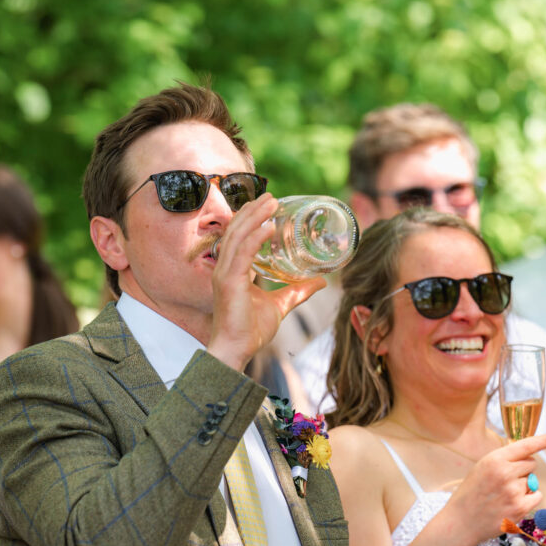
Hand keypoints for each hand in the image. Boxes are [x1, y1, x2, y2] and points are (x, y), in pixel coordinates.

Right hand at [207, 193, 324, 369]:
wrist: (237, 350)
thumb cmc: (251, 330)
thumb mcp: (280, 305)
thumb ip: (298, 291)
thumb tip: (321, 281)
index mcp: (234, 270)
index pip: (239, 236)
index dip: (251, 218)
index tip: (268, 204)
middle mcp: (225, 268)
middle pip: (237, 230)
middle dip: (253, 210)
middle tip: (272, 196)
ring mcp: (224, 274)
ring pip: (238, 236)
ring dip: (255, 217)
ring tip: (272, 203)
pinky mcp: (229, 282)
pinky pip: (242, 254)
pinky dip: (255, 238)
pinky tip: (268, 227)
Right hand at [448, 433, 545, 540]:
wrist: (461, 521)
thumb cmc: (472, 492)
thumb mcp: (482, 467)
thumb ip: (504, 459)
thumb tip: (529, 456)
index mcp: (494, 459)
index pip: (525, 445)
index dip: (544, 440)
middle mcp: (505, 473)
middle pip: (532, 463)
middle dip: (523, 470)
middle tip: (505, 480)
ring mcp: (514, 491)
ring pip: (533, 481)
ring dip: (524, 486)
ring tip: (504, 495)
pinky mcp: (520, 508)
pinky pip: (537, 496)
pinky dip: (529, 499)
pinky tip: (512, 503)